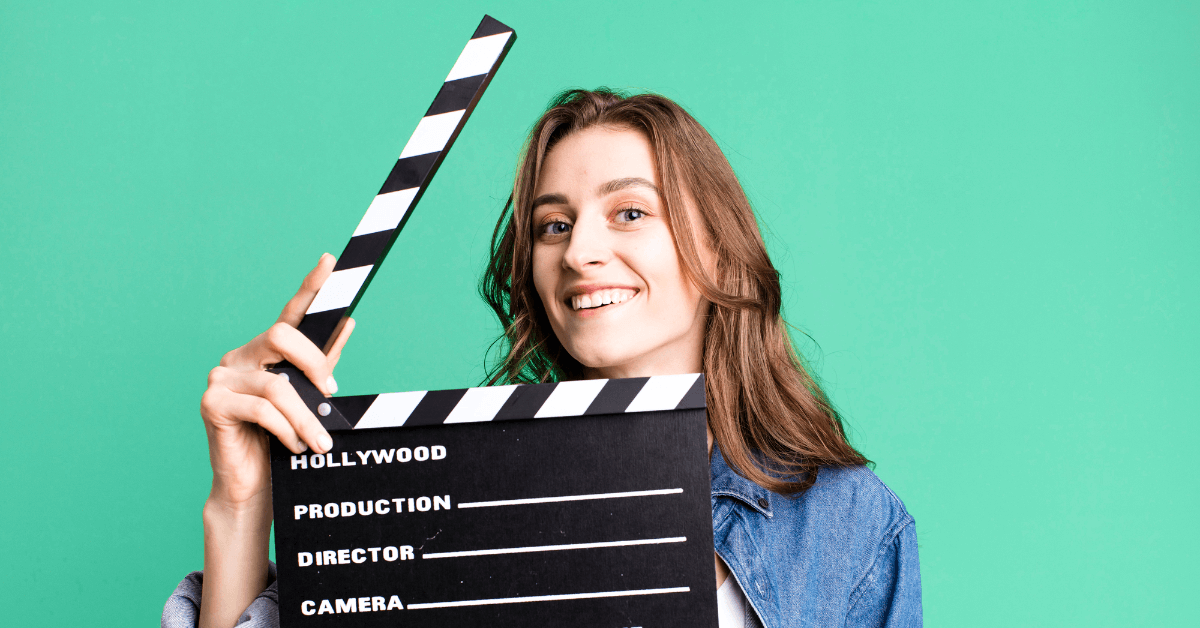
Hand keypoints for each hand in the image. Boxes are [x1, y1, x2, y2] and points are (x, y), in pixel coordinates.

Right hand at [199, 253, 355, 505]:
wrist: (254, 486)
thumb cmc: (281, 441)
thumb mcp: (309, 400)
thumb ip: (323, 364)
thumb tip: (348, 322)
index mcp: (265, 353)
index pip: (290, 314)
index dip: (310, 286)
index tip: (330, 260)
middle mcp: (241, 357)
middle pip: (281, 337)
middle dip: (314, 364)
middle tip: (330, 394)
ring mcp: (221, 377)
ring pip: (277, 384)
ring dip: (306, 416)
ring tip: (319, 443)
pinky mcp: (212, 402)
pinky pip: (260, 408)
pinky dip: (285, 428)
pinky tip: (293, 445)